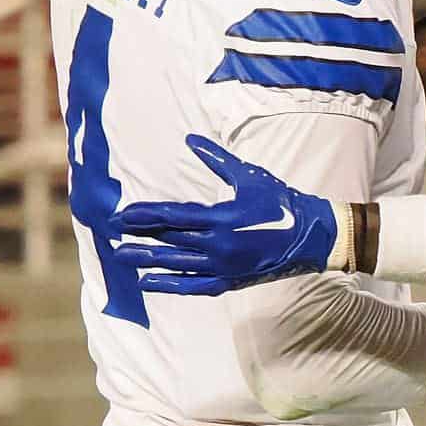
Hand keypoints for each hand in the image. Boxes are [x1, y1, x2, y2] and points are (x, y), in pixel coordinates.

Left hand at [111, 134, 348, 293]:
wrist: (312, 235)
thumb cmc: (281, 201)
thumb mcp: (249, 176)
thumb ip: (216, 159)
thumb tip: (191, 139)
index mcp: (222, 217)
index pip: (172, 217)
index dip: (144, 215)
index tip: (121, 215)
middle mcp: (219, 245)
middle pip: (170, 240)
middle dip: (139, 235)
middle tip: (113, 231)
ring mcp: (224, 266)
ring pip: (176, 264)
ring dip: (147, 260)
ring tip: (122, 255)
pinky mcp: (230, 280)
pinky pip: (192, 286)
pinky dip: (169, 285)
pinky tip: (148, 282)